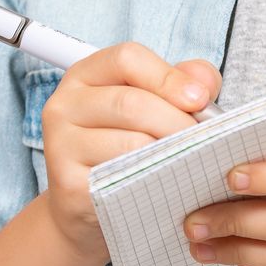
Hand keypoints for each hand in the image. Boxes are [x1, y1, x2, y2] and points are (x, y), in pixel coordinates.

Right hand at [40, 41, 222, 263]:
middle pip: (130, 102)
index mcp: (85, 75)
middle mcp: (64, 105)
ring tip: (190, 160)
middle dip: (177, 121)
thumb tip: (204, 83)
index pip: (126, 59)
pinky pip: (121, 179)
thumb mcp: (149, 104)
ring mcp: (60, 145)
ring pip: (130, 143)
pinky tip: (167, 182)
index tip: (201, 99)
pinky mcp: (67, 185)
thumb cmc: (123, 145)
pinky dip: (152, 179)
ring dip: (169, 152)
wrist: (83, 206)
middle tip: (203, 138)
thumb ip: (179, 83)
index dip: (168, 76)